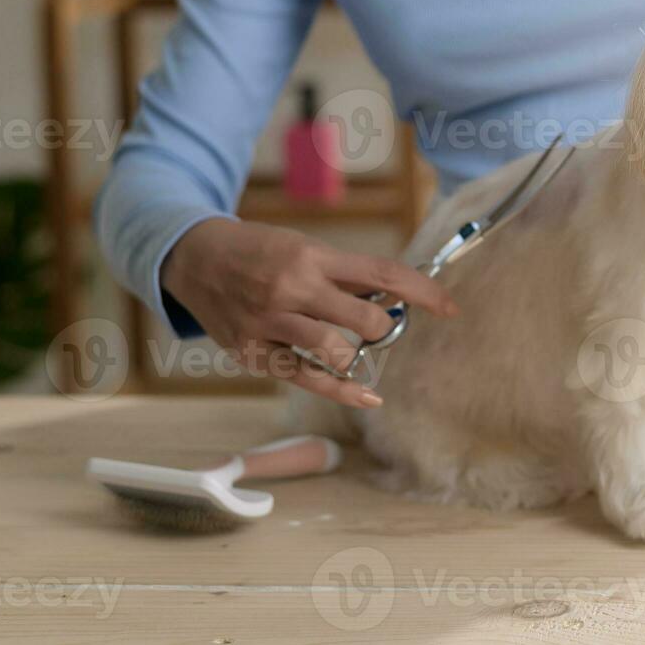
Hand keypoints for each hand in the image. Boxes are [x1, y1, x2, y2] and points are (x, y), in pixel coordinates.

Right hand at [161, 219, 458, 407]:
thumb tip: (396, 295)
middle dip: (382, 327)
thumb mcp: (304, 248)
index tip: (449, 307)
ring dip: (355, 355)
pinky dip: (341, 391)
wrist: (195, 258)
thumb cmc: (260, 252)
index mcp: (312, 257)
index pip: (383, 273)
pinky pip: (305, 377)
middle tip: (376, 326)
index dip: (423, 291)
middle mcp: (292, 288)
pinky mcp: (252, 351)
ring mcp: (270, 322)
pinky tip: (366, 396)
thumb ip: (347, 274)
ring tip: (347, 348)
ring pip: (334, 351)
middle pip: (364, 318)